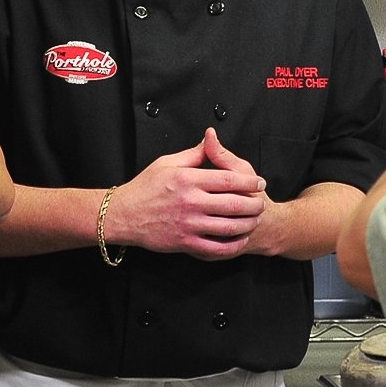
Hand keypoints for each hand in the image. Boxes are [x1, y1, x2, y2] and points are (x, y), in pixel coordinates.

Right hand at [108, 128, 266, 259]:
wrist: (123, 215)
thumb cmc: (144, 188)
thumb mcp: (166, 162)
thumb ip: (193, 154)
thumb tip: (211, 139)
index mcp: (188, 179)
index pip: (229, 180)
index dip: (250, 182)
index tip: (259, 183)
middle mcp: (190, 202)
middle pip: (234, 204)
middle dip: (254, 204)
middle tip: (262, 203)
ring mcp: (188, 224)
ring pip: (229, 226)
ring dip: (247, 224)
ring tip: (254, 220)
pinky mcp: (185, 242)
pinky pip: (216, 247)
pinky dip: (232, 245)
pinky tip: (239, 239)